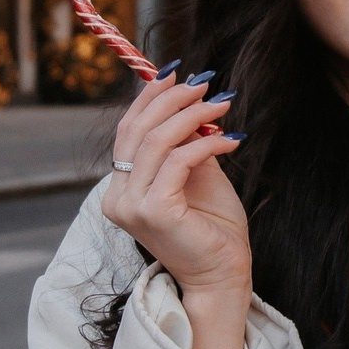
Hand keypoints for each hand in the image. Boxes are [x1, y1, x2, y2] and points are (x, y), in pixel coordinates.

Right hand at [102, 71, 250, 348]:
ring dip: (193, 115)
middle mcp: (117, 198)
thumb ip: (187, 144)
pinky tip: (230, 139)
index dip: (149, 98)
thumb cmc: (212, 229)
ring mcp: (132, 207)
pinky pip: (179, 161)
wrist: (222, 276)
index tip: (176, 72)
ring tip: (222, 104)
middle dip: (172, 99)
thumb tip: (193, 101)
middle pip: (137, 131)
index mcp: (120, 189)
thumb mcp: (197, 176)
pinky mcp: (154, 212)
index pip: (128, 132)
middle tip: (205, 82)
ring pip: (156, 142)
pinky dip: (206, 143)